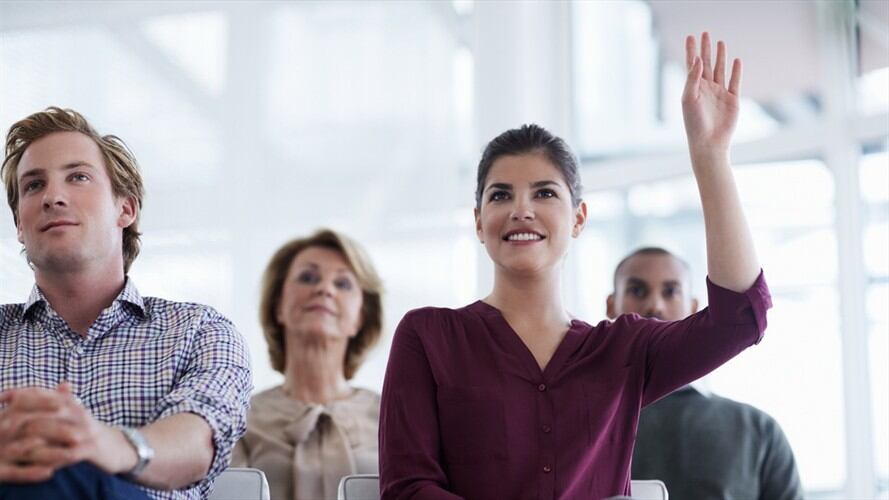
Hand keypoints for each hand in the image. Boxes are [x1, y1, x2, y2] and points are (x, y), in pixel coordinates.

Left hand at [0, 383, 135, 481]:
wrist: (119, 446)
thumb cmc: (87, 430)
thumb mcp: (72, 411)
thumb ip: (55, 398)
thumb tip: (40, 385)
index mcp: (71, 402)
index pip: (41, 392)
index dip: (19, 394)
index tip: (0, 398)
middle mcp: (77, 412)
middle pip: (43, 410)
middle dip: (18, 419)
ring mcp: (85, 431)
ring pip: (52, 431)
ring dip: (29, 440)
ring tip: (10, 448)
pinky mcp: (91, 449)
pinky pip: (66, 453)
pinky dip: (48, 457)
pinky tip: (33, 462)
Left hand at [681, 32, 741, 154]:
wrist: (708, 143)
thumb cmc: (694, 123)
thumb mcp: (689, 98)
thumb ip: (692, 78)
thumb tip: (697, 59)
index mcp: (693, 88)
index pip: (691, 65)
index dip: (691, 51)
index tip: (690, 36)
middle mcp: (705, 89)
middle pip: (706, 64)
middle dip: (706, 49)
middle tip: (705, 33)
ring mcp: (719, 93)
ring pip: (720, 70)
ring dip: (720, 56)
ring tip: (720, 42)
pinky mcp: (732, 100)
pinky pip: (734, 81)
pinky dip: (736, 71)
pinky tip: (736, 60)